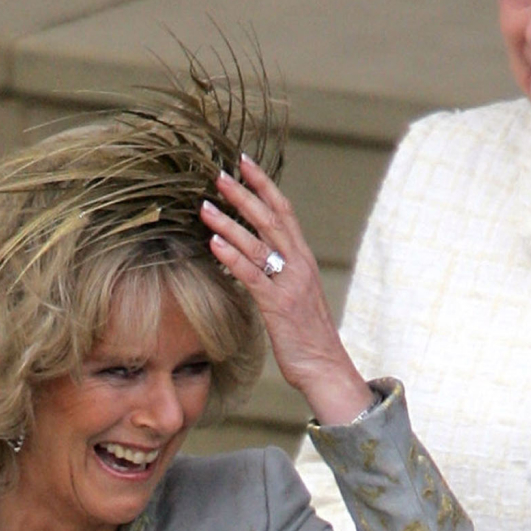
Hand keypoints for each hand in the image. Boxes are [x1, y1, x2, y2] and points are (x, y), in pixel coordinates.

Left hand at [199, 155, 372, 423]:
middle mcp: (299, 265)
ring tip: (204, 206)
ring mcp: (290, 284)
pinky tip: (213, 243)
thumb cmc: (306, 335)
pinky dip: (232, 257)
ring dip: (229, 223)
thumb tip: (251, 256)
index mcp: (303, 259)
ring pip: (258, 244)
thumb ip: (277, 272)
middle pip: (270, 219)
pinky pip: (252, 275)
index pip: (284, 212)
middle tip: (218, 174)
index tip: (244, 163)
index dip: (264, 185)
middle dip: (243, 194)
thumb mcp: (294, 295)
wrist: (326, 368)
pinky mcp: (278, 306)